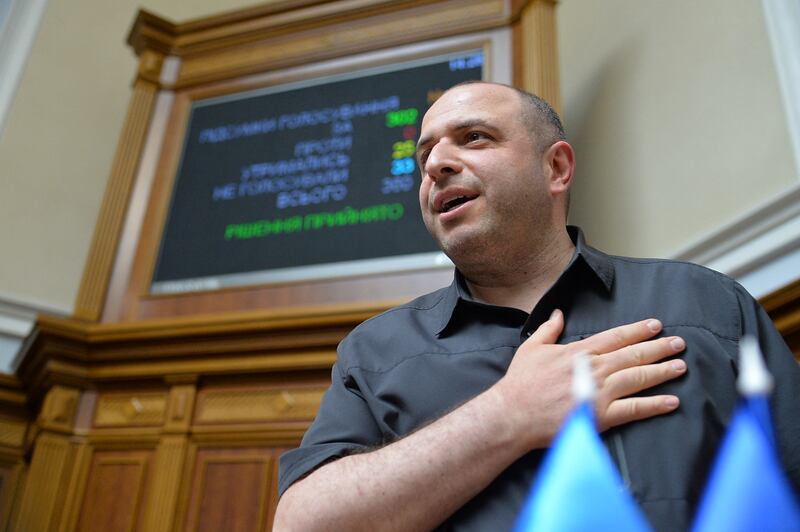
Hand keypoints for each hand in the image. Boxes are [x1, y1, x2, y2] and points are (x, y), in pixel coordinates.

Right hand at [495, 309, 685, 449]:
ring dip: (662, 371)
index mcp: (579, 352)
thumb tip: (558, 313)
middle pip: (633, 355)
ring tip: (680, 366)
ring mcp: (599, 392)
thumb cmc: (521, 383)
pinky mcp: (601, 415)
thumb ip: (549, 329)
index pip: (615, 337)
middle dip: (658, 348)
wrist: (514, 414)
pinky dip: (654, 405)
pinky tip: (671, 402)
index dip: (637, 330)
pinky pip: (634, 409)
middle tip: (678, 343)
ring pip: (638, 378)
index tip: (655, 325)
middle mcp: (594, 369)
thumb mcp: (532, 348)